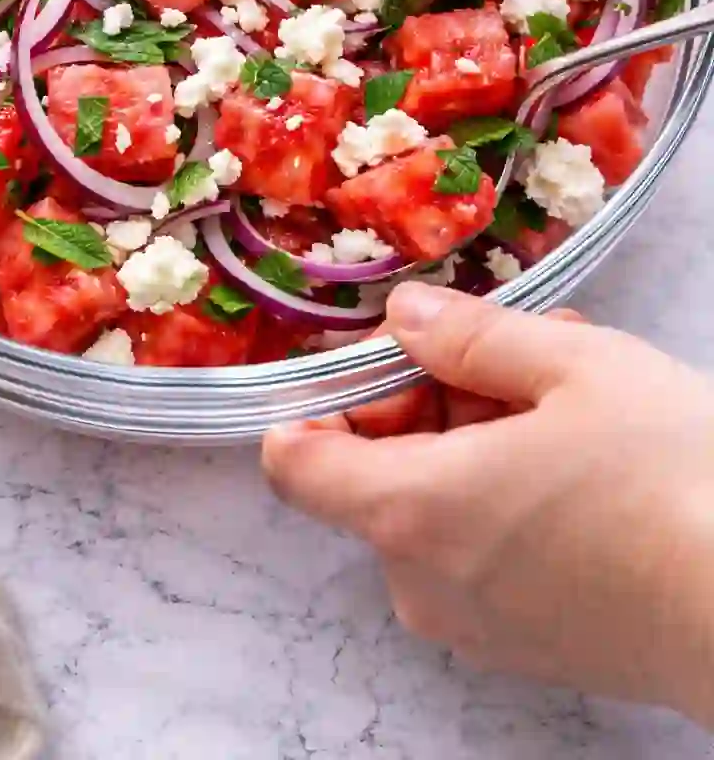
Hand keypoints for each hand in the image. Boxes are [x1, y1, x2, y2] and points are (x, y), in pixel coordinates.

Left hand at [262, 283, 713, 723]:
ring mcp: (476, 627)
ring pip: (438, 509)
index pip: (296, 461)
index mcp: (411, 510)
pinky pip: (481, 555)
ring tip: (571, 395)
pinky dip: (509, 499)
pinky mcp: (528, 649)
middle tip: (519, 356)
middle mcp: (423, 582)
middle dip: (435, 401)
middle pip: (376, 475)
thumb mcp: (574, 368)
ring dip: (483, 442)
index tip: (394, 357)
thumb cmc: (671, 481)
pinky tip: (587, 458)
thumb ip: (469, 336)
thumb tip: (402, 317)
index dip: (330, 397)